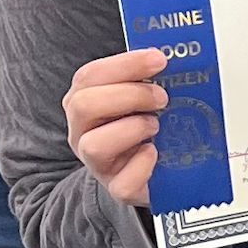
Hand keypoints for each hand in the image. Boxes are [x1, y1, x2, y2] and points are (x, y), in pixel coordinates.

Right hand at [64, 49, 168, 205]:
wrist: (153, 172)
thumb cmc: (144, 128)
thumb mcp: (139, 100)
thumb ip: (144, 79)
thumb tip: (165, 59)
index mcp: (83, 102)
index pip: (89, 76)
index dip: (125, 65)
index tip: (158, 60)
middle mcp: (82, 132)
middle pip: (84, 105)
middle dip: (129, 95)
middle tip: (162, 97)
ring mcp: (97, 164)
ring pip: (94, 145)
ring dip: (132, 129)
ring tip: (156, 126)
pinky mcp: (117, 189)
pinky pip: (122, 182)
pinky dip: (143, 165)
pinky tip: (155, 153)